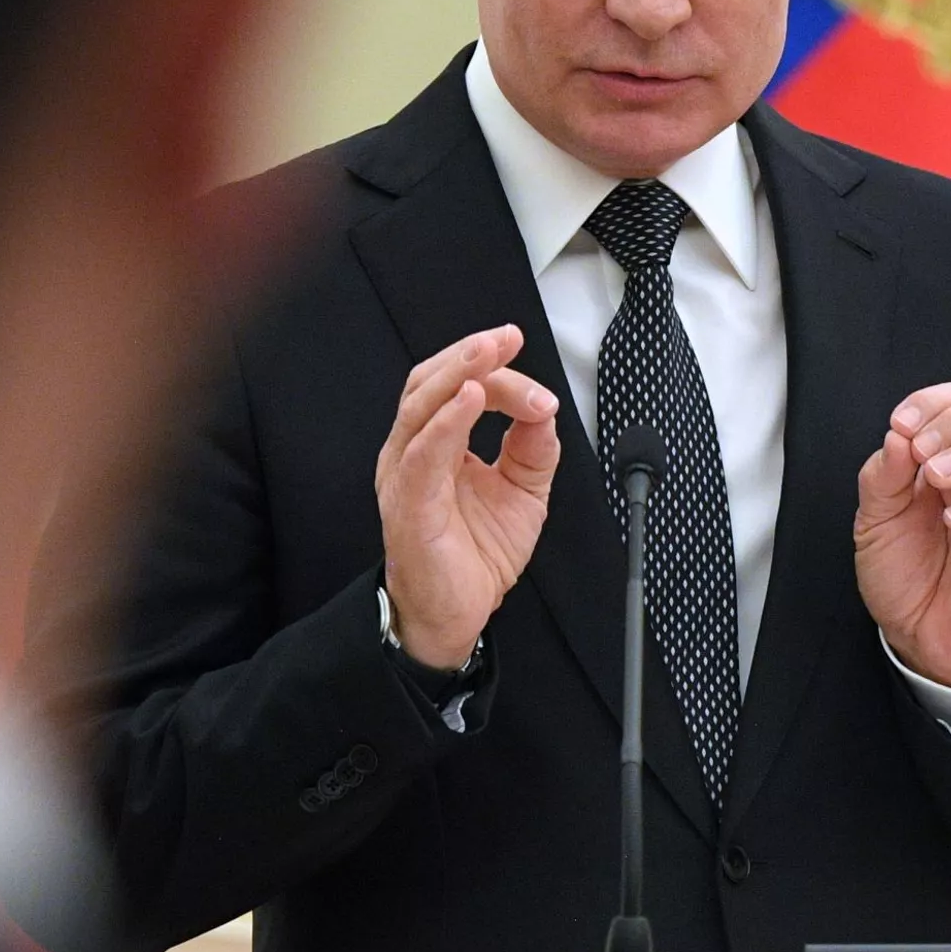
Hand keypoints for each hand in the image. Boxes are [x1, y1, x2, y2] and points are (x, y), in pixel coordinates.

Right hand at [375, 324, 560, 668]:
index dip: (493, 367)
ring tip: (488, 353)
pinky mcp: (409, 504)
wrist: (459, 613)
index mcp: (437, 443)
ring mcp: (406, 476)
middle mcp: (414, 451)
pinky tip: (469, 398)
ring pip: (421, 407)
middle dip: (469, 354)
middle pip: (431, 383)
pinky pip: (423, 454)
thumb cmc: (477, 552)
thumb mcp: (523, 489)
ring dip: (457, 373)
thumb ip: (533, 446)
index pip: (458, 386)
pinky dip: (446, 421)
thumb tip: (544, 408)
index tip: (522, 350)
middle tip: (505, 338)